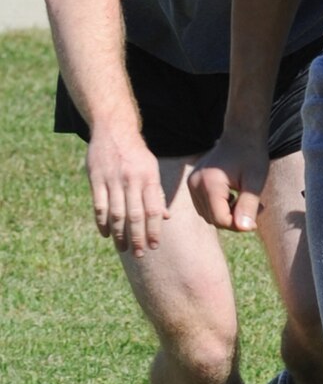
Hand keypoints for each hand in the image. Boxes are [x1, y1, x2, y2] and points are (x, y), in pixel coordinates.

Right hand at [85, 125, 168, 254]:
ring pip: (116, 213)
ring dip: (119, 234)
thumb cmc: (137, 154)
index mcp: (149, 179)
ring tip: (123, 248)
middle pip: (135, 215)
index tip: (154, 246)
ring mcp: (112, 180)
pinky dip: (101, 222)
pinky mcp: (96, 179)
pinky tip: (105, 234)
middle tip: (139, 253)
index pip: (152, 210)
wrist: (114, 129)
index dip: (153, 229)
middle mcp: (132, 181)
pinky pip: (98, 205)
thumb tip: (165, 218)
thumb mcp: (152, 170)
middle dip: (137, 236)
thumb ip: (157, 194)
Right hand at [189, 132, 269, 232]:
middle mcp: (195, 184)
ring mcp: (191, 184)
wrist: (241, 136)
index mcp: (209, 184)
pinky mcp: (192, 183)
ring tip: (246, 201)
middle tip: (257, 208)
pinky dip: (220, 207)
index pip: (220, 219)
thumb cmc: (251, 156)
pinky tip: (235, 197)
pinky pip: (205, 206)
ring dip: (228, 214)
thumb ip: (249, 205)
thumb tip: (245, 228)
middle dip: (235, 220)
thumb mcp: (256, 181)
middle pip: (213, 219)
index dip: (240, 224)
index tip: (258, 214)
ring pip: (208, 215)